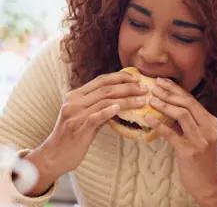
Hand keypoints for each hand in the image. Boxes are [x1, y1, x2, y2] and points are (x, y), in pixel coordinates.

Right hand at [27, 71, 145, 195]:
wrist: (54, 157)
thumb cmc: (73, 136)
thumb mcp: (85, 116)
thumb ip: (100, 107)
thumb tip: (122, 100)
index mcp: (75, 95)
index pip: (101, 80)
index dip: (120, 77)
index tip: (137, 78)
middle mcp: (73, 102)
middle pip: (106, 89)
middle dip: (128, 87)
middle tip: (144, 88)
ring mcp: (74, 115)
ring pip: (104, 102)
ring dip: (126, 100)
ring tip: (142, 100)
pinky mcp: (77, 129)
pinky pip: (94, 117)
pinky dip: (107, 111)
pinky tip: (119, 108)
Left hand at [145, 78, 216, 206]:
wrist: (208, 183)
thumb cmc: (201, 159)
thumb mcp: (200, 137)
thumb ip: (190, 123)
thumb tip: (169, 107)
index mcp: (212, 122)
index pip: (192, 101)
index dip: (176, 90)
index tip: (162, 82)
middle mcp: (209, 129)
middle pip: (188, 104)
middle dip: (169, 93)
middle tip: (154, 87)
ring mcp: (201, 140)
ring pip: (182, 115)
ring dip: (164, 105)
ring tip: (150, 100)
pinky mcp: (190, 152)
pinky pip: (172, 134)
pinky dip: (159, 124)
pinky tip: (148, 118)